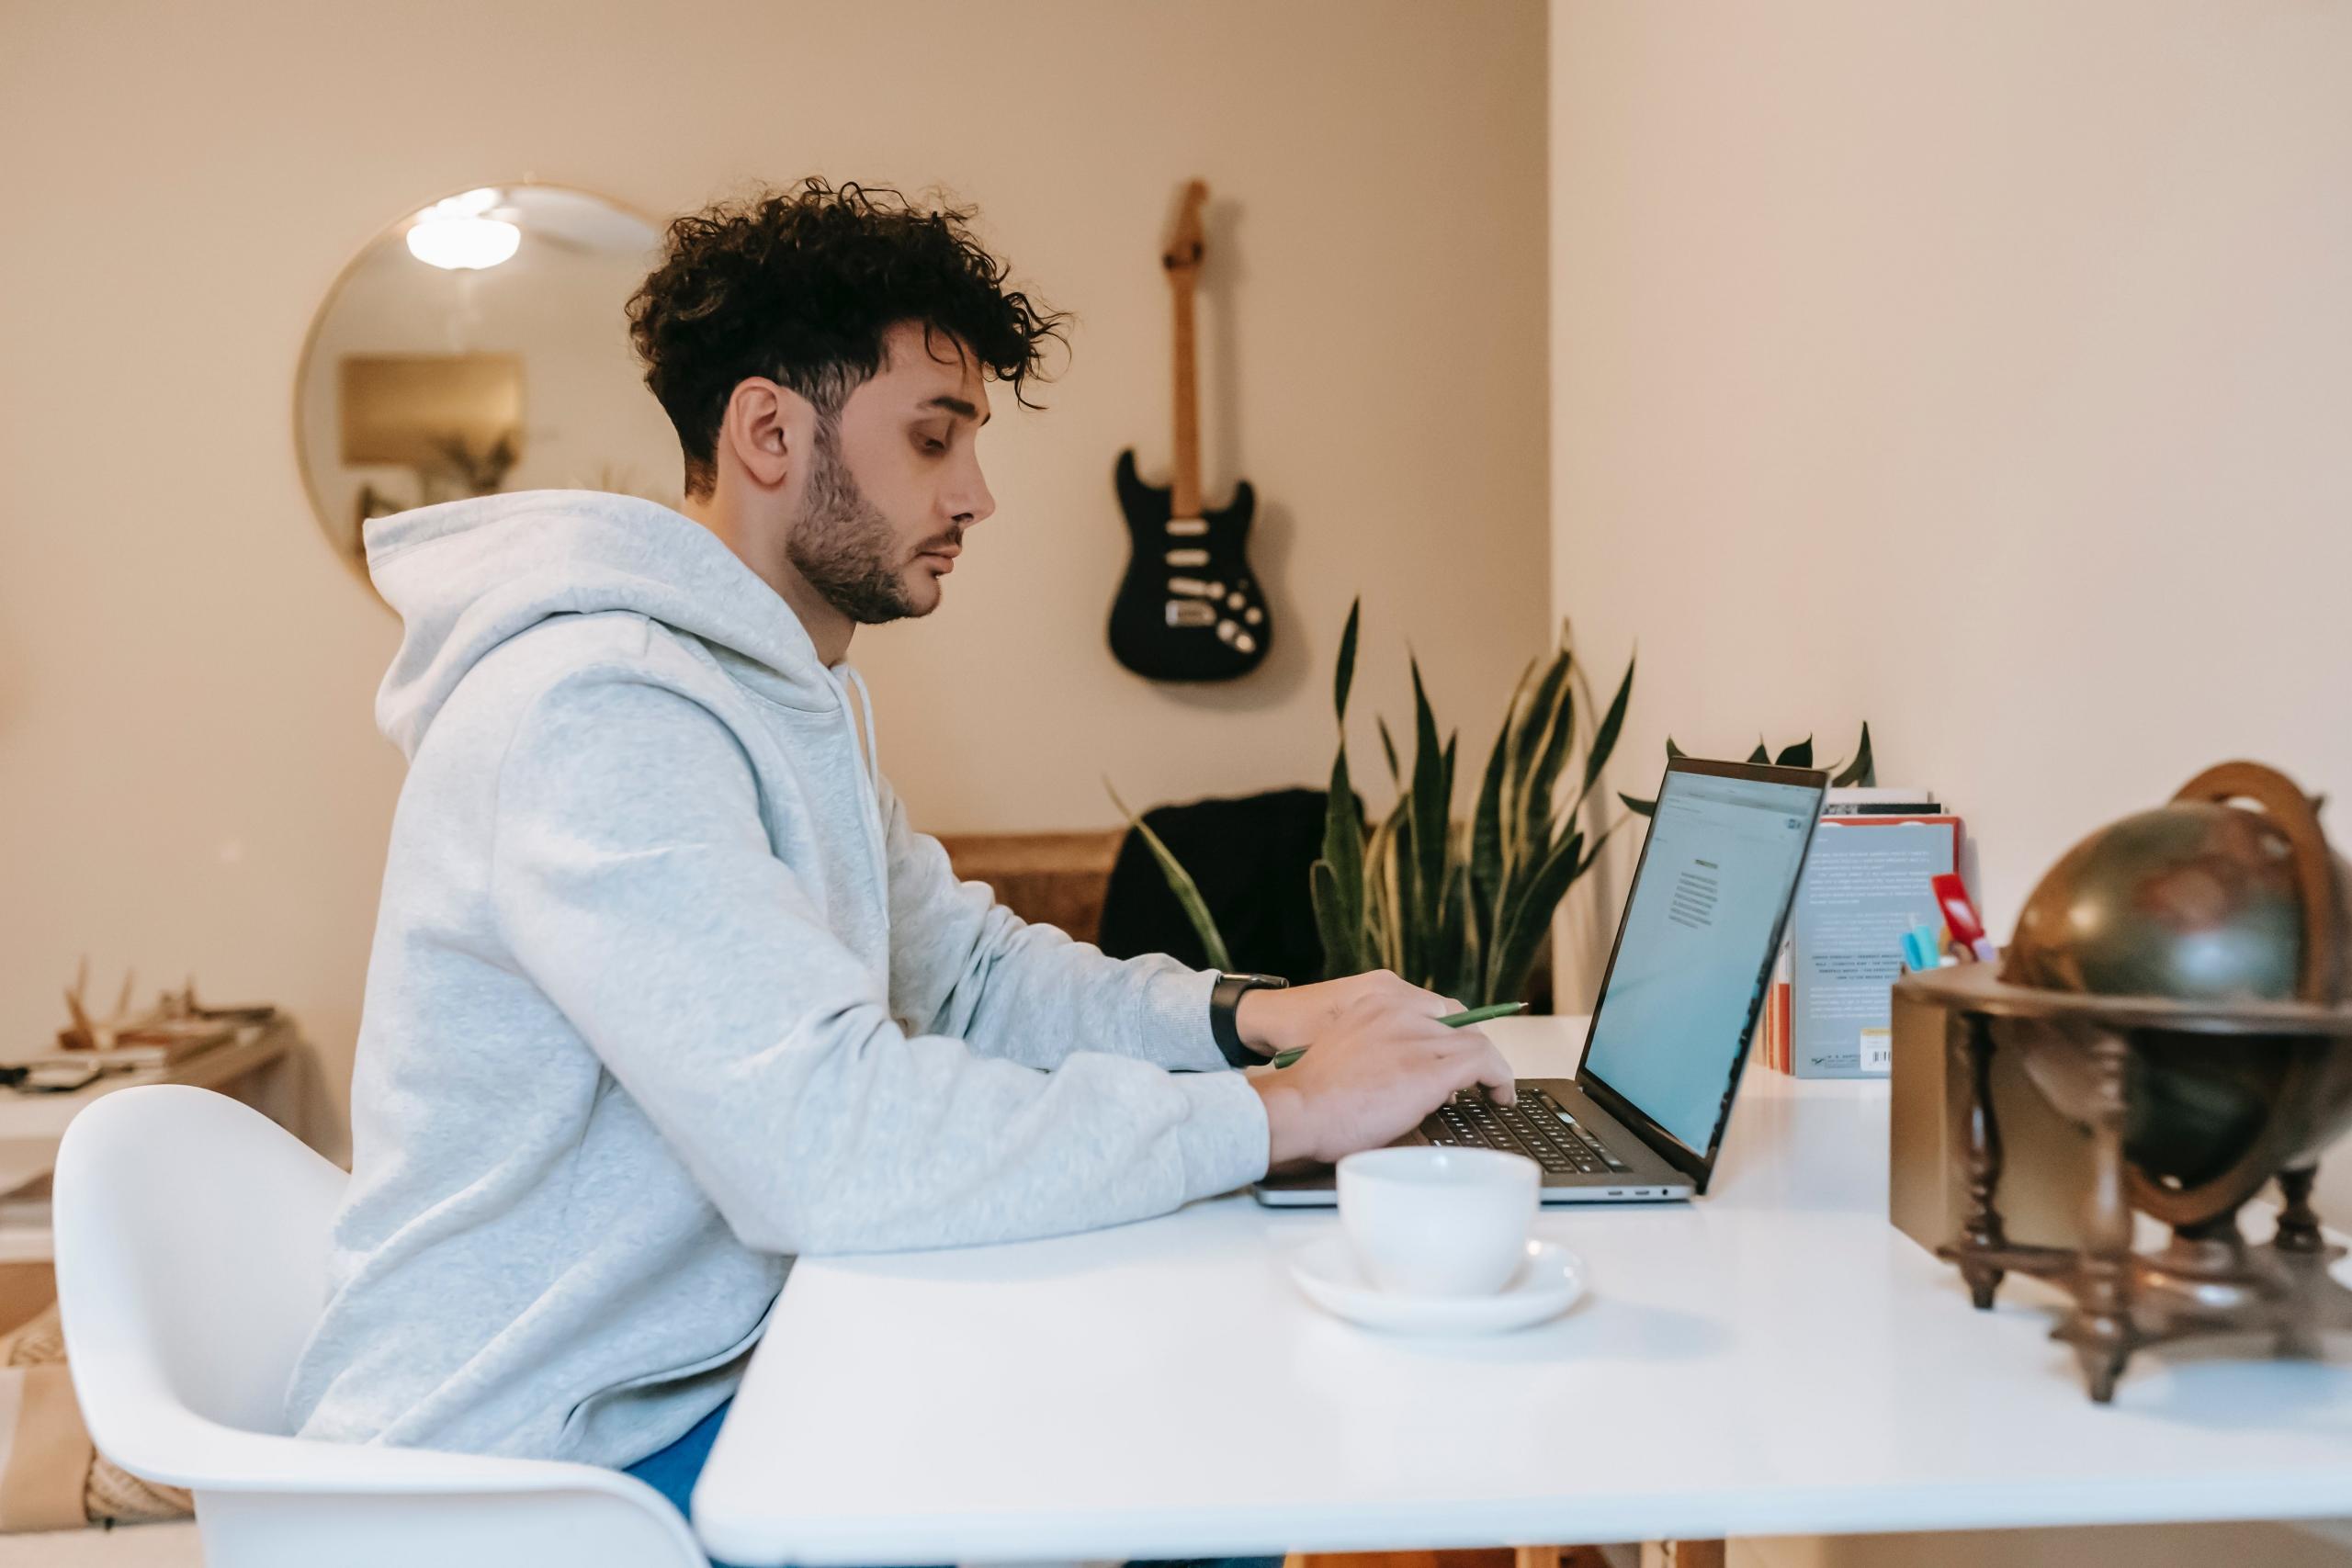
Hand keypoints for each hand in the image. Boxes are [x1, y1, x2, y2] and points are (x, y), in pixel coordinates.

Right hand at [1243, 974, 1515, 1167]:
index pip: (1437, 1008)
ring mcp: (1418, 1037)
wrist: (1298, 1109)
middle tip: (1483, 1077)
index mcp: (1377, 1001)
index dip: (1456, 1034)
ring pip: (1478, 1042)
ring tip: (1496, 1090)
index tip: (1463, 1053)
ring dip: (1491, 1068)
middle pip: (1462, 1023)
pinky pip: (1483, 1064)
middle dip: (1476, 1050)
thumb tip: (1409, 1074)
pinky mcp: (1432, 1068)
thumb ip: (1380, 1048)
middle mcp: (1401, 1010)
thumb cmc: (1313, 1095)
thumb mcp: (1347, 1049)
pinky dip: (1499, 1079)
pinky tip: (1500, 1095)